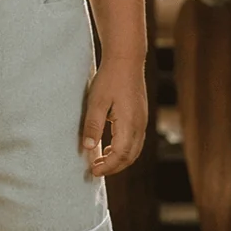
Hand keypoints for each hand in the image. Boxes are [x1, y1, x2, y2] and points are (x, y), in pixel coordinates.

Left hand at [81, 58, 147, 177]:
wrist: (126, 60)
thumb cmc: (109, 79)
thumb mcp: (96, 102)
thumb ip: (92, 126)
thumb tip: (87, 148)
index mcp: (129, 123)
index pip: (120, 155)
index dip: (107, 166)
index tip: (93, 171)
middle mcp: (139, 125)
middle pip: (130, 157)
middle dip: (114, 167)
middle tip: (96, 170)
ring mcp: (142, 121)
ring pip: (135, 150)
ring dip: (120, 160)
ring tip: (101, 161)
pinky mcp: (141, 116)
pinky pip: (136, 141)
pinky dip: (125, 150)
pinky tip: (110, 147)